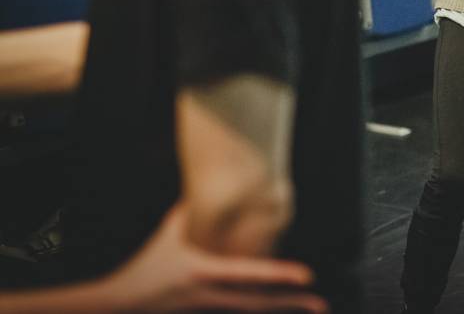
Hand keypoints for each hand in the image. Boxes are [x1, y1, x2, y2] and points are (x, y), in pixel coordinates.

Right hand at [97, 205, 327, 312]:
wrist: (118, 305)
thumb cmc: (144, 267)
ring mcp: (208, 308)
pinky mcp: (205, 313)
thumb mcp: (167, 235)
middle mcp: (210, 295)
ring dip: (281, 310)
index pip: (250, 274)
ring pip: (252, 311)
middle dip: (291, 305)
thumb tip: (202, 186)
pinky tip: (280, 308)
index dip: (279, 274)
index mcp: (204, 272)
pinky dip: (261, 309)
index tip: (308, 275)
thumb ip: (188, 210)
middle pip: (258, 303)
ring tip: (315, 309)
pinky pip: (240, 311)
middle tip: (322, 305)